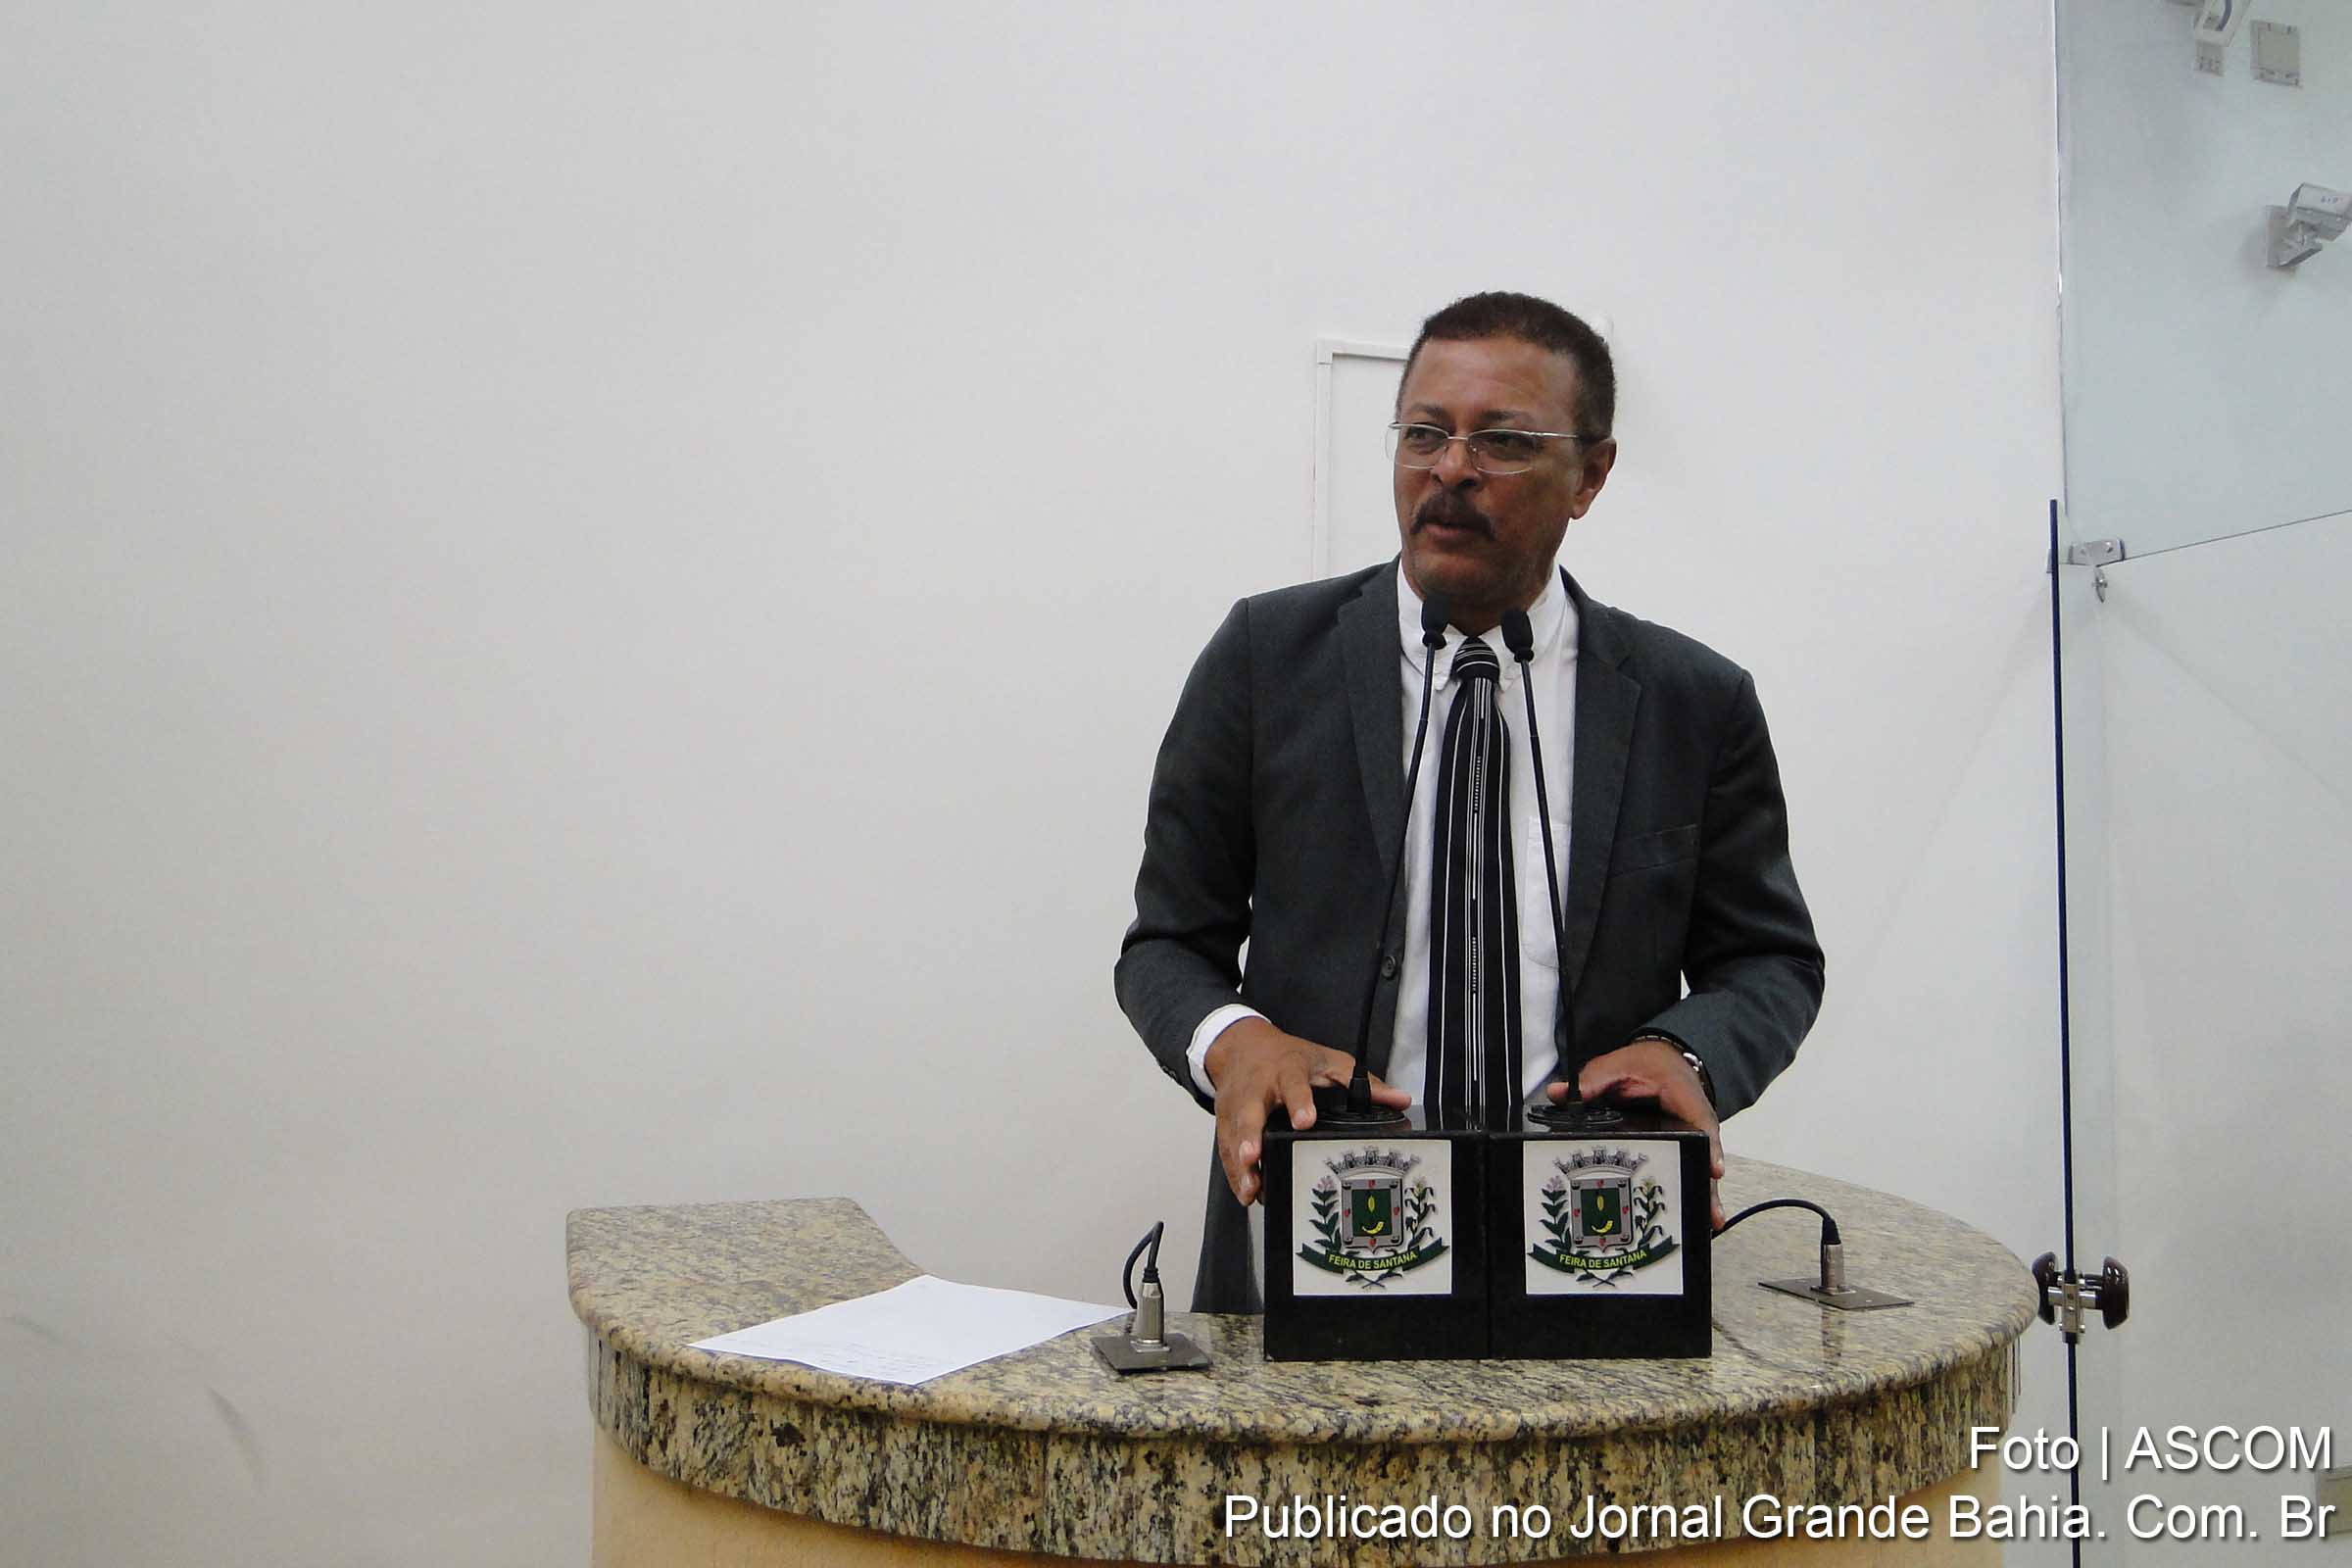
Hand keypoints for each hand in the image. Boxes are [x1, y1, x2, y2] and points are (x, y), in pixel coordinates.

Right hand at [1204, 1018, 1409, 1206]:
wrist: (1242, 1046)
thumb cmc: (1288, 1056)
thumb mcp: (1328, 1061)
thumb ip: (1363, 1082)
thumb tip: (1399, 1100)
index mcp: (1286, 1069)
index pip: (1292, 1084)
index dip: (1298, 1102)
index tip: (1305, 1121)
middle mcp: (1257, 1088)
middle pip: (1250, 1112)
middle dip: (1250, 1135)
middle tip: (1253, 1155)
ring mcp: (1237, 1106)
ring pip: (1234, 1135)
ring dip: (1240, 1163)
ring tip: (1250, 1188)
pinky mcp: (1225, 1122)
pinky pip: (1226, 1150)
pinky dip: (1235, 1172)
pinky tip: (1246, 1192)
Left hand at [1548, 1039, 1726, 1229]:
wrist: (1663, 1058)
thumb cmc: (1647, 1063)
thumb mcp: (1618, 1065)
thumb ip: (1592, 1080)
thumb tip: (1560, 1093)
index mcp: (1682, 1093)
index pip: (1700, 1121)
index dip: (1708, 1147)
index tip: (1712, 1169)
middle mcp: (1694, 1115)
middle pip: (1706, 1151)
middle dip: (1708, 1183)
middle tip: (1713, 1212)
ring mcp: (1692, 1132)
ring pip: (1703, 1162)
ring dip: (1706, 1191)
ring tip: (1711, 1219)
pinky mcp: (1685, 1143)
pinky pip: (1692, 1163)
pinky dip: (1694, 1185)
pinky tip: (1697, 1211)